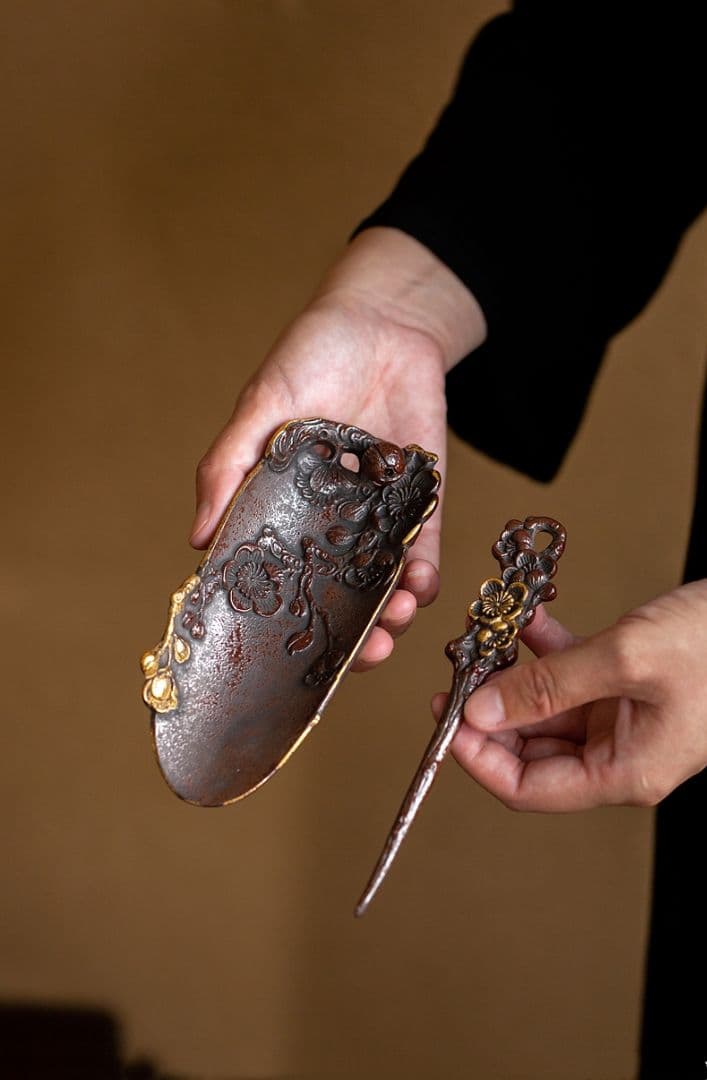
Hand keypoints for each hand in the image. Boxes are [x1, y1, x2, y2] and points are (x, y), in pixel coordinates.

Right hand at [189, 227, 485, 669]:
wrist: (384, 321)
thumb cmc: (309, 356)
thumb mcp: (259, 407)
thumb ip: (228, 468)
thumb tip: (199, 540)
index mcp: (284, 510)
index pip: (279, 579)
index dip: (281, 624)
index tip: (285, 657)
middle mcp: (329, 525)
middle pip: (336, 597)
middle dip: (350, 637)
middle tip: (362, 655)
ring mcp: (376, 518)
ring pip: (383, 585)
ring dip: (390, 615)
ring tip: (391, 623)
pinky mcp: (421, 503)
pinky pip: (426, 551)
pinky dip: (425, 576)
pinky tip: (418, 586)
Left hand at [433, 581, 706, 809]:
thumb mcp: (626, 659)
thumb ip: (549, 685)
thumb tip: (481, 711)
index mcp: (624, 772)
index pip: (529, 790)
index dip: (479, 759)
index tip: (447, 718)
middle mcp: (620, 754)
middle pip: (531, 750)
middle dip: (491, 709)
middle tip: (459, 670)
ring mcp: (623, 720)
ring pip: (546, 708)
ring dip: (514, 672)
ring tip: (486, 635)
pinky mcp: (627, 687)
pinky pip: (571, 675)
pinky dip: (546, 648)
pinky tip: (526, 618)